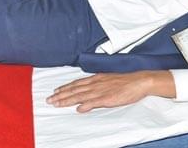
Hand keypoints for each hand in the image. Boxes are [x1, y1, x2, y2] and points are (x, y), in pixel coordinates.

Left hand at [46, 71, 171, 112]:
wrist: (138, 81)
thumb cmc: (125, 82)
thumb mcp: (107, 81)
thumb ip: (96, 86)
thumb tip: (87, 94)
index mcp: (96, 79)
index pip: (76, 84)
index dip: (65, 88)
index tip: (55, 91)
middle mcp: (95, 83)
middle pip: (74, 89)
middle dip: (61, 95)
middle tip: (49, 99)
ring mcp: (101, 90)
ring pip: (80, 95)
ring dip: (67, 99)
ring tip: (57, 103)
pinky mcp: (108, 98)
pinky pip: (94, 102)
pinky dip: (85, 105)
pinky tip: (78, 109)